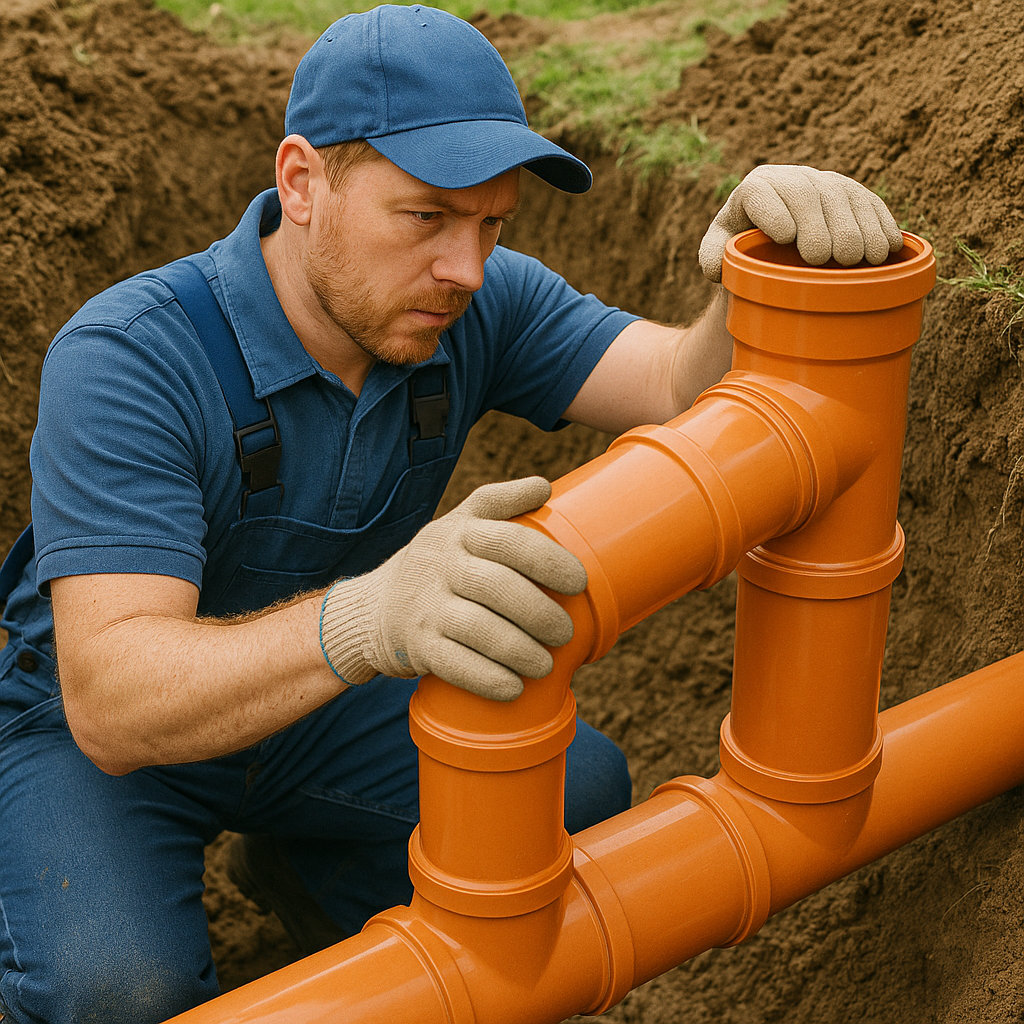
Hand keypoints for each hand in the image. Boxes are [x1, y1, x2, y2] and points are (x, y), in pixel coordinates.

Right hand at [319, 476, 585, 700]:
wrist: (373, 609)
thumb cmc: (436, 564)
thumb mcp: (459, 523)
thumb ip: (500, 502)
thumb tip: (544, 486)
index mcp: (460, 532)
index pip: (508, 540)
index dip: (547, 560)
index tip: (578, 581)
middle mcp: (441, 565)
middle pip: (497, 586)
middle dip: (539, 613)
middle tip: (565, 632)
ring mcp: (425, 606)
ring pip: (477, 628)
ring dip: (519, 650)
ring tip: (546, 665)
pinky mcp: (417, 645)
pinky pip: (454, 663)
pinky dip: (487, 678)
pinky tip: (513, 688)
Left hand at [698, 165, 903, 282]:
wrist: (772, 241)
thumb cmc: (742, 249)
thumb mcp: (720, 252)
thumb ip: (712, 258)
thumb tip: (719, 268)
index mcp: (754, 189)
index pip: (760, 191)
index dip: (774, 211)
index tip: (786, 238)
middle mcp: (790, 178)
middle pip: (807, 194)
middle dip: (819, 224)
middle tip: (824, 258)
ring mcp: (825, 182)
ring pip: (843, 197)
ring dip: (857, 228)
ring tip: (861, 259)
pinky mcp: (852, 193)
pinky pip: (870, 203)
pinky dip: (881, 225)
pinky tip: (888, 248)